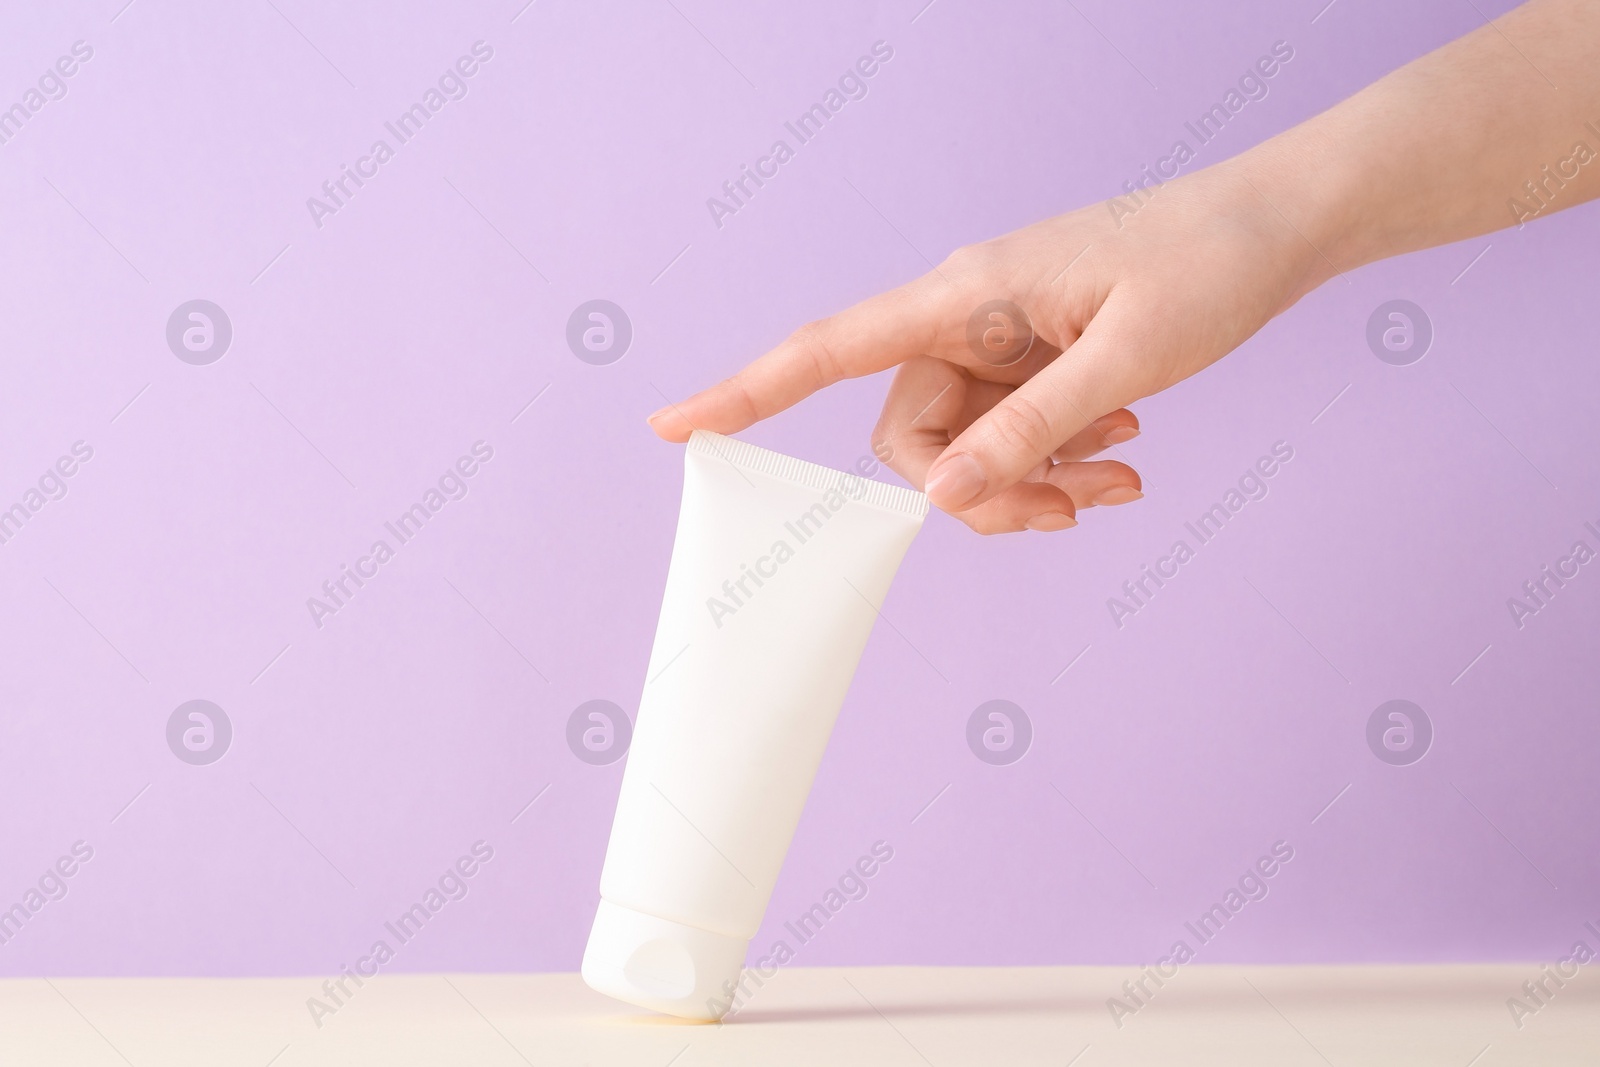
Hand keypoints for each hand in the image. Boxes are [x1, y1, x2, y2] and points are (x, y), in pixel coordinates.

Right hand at [648, 161, 1325, 532]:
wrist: (1275, 226)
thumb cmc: (1206, 266)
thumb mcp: (1126, 361)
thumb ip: (1031, 429)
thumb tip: (936, 497)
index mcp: (965, 293)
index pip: (829, 346)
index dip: (746, 388)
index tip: (673, 425)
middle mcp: (966, 314)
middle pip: (912, 434)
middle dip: (978, 491)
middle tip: (1067, 514)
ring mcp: (1000, 337)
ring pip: (969, 443)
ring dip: (1033, 481)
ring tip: (1121, 482)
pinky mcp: (1035, 354)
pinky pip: (1014, 429)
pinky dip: (1059, 459)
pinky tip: (1126, 455)